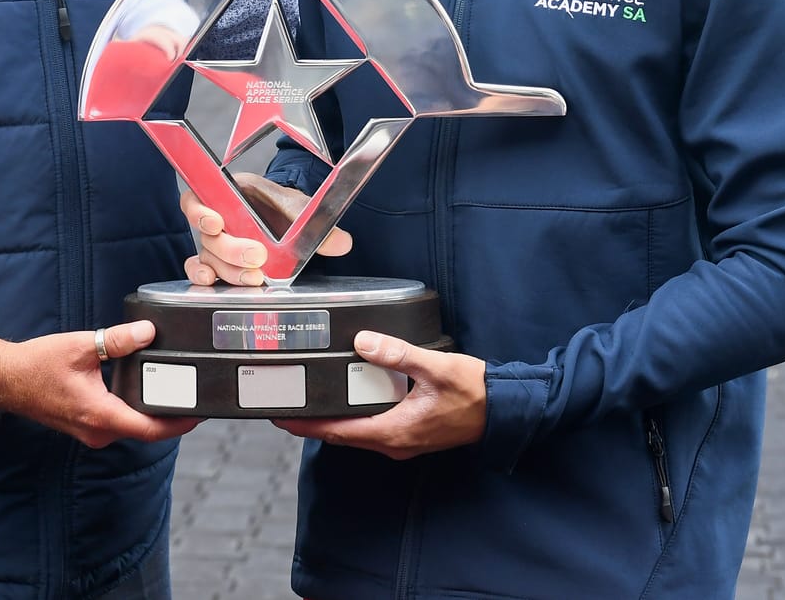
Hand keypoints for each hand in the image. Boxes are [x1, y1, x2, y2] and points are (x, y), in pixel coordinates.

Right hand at [0, 321, 198, 447]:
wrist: (5, 378)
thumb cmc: (37, 365)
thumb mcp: (81, 346)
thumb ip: (117, 340)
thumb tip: (148, 332)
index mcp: (100, 415)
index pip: (150, 429)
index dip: (178, 423)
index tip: (199, 414)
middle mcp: (97, 431)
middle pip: (145, 431)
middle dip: (170, 417)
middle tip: (192, 397)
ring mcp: (90, 432)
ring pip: (130, 427)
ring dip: (150, 414)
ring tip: (173, 392)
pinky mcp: (85, 426)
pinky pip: (117, 423)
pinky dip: (133, 411)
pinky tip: (141, 392)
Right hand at [181, 174, 350, 286]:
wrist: (287, 221)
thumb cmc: (285, 208)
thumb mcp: (301, 211)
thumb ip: (318, 226)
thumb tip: (342, 243)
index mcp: (229, 193)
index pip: (196, 199)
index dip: (199, 212)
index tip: (216, 223)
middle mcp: (216, 216)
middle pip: (207, 235)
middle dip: (231, 249)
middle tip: (256, 257)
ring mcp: (216, 241)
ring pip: (208, 256)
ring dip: (227, 269)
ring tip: (252, 277)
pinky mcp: (219, 261)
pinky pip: (202, 268)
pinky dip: (204, 276)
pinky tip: (213, 283)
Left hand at [274, 330, 486, 458]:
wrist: (503, 410)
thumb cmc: (474, 391)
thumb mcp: (434, 367)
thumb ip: (397, 354)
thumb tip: (362, 341)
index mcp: (393, 431)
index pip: (338, 432)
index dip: (306, 425)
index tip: (281, 417)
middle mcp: (393, 443)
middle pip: (341, 436)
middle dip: (312, 423)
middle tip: (286, 405)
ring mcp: (402, 442)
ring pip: (356, 434)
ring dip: (332, 421)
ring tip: (309, 401)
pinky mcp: (410, 434)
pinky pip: (372, 429)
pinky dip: (353, 418)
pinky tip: (347, 400)